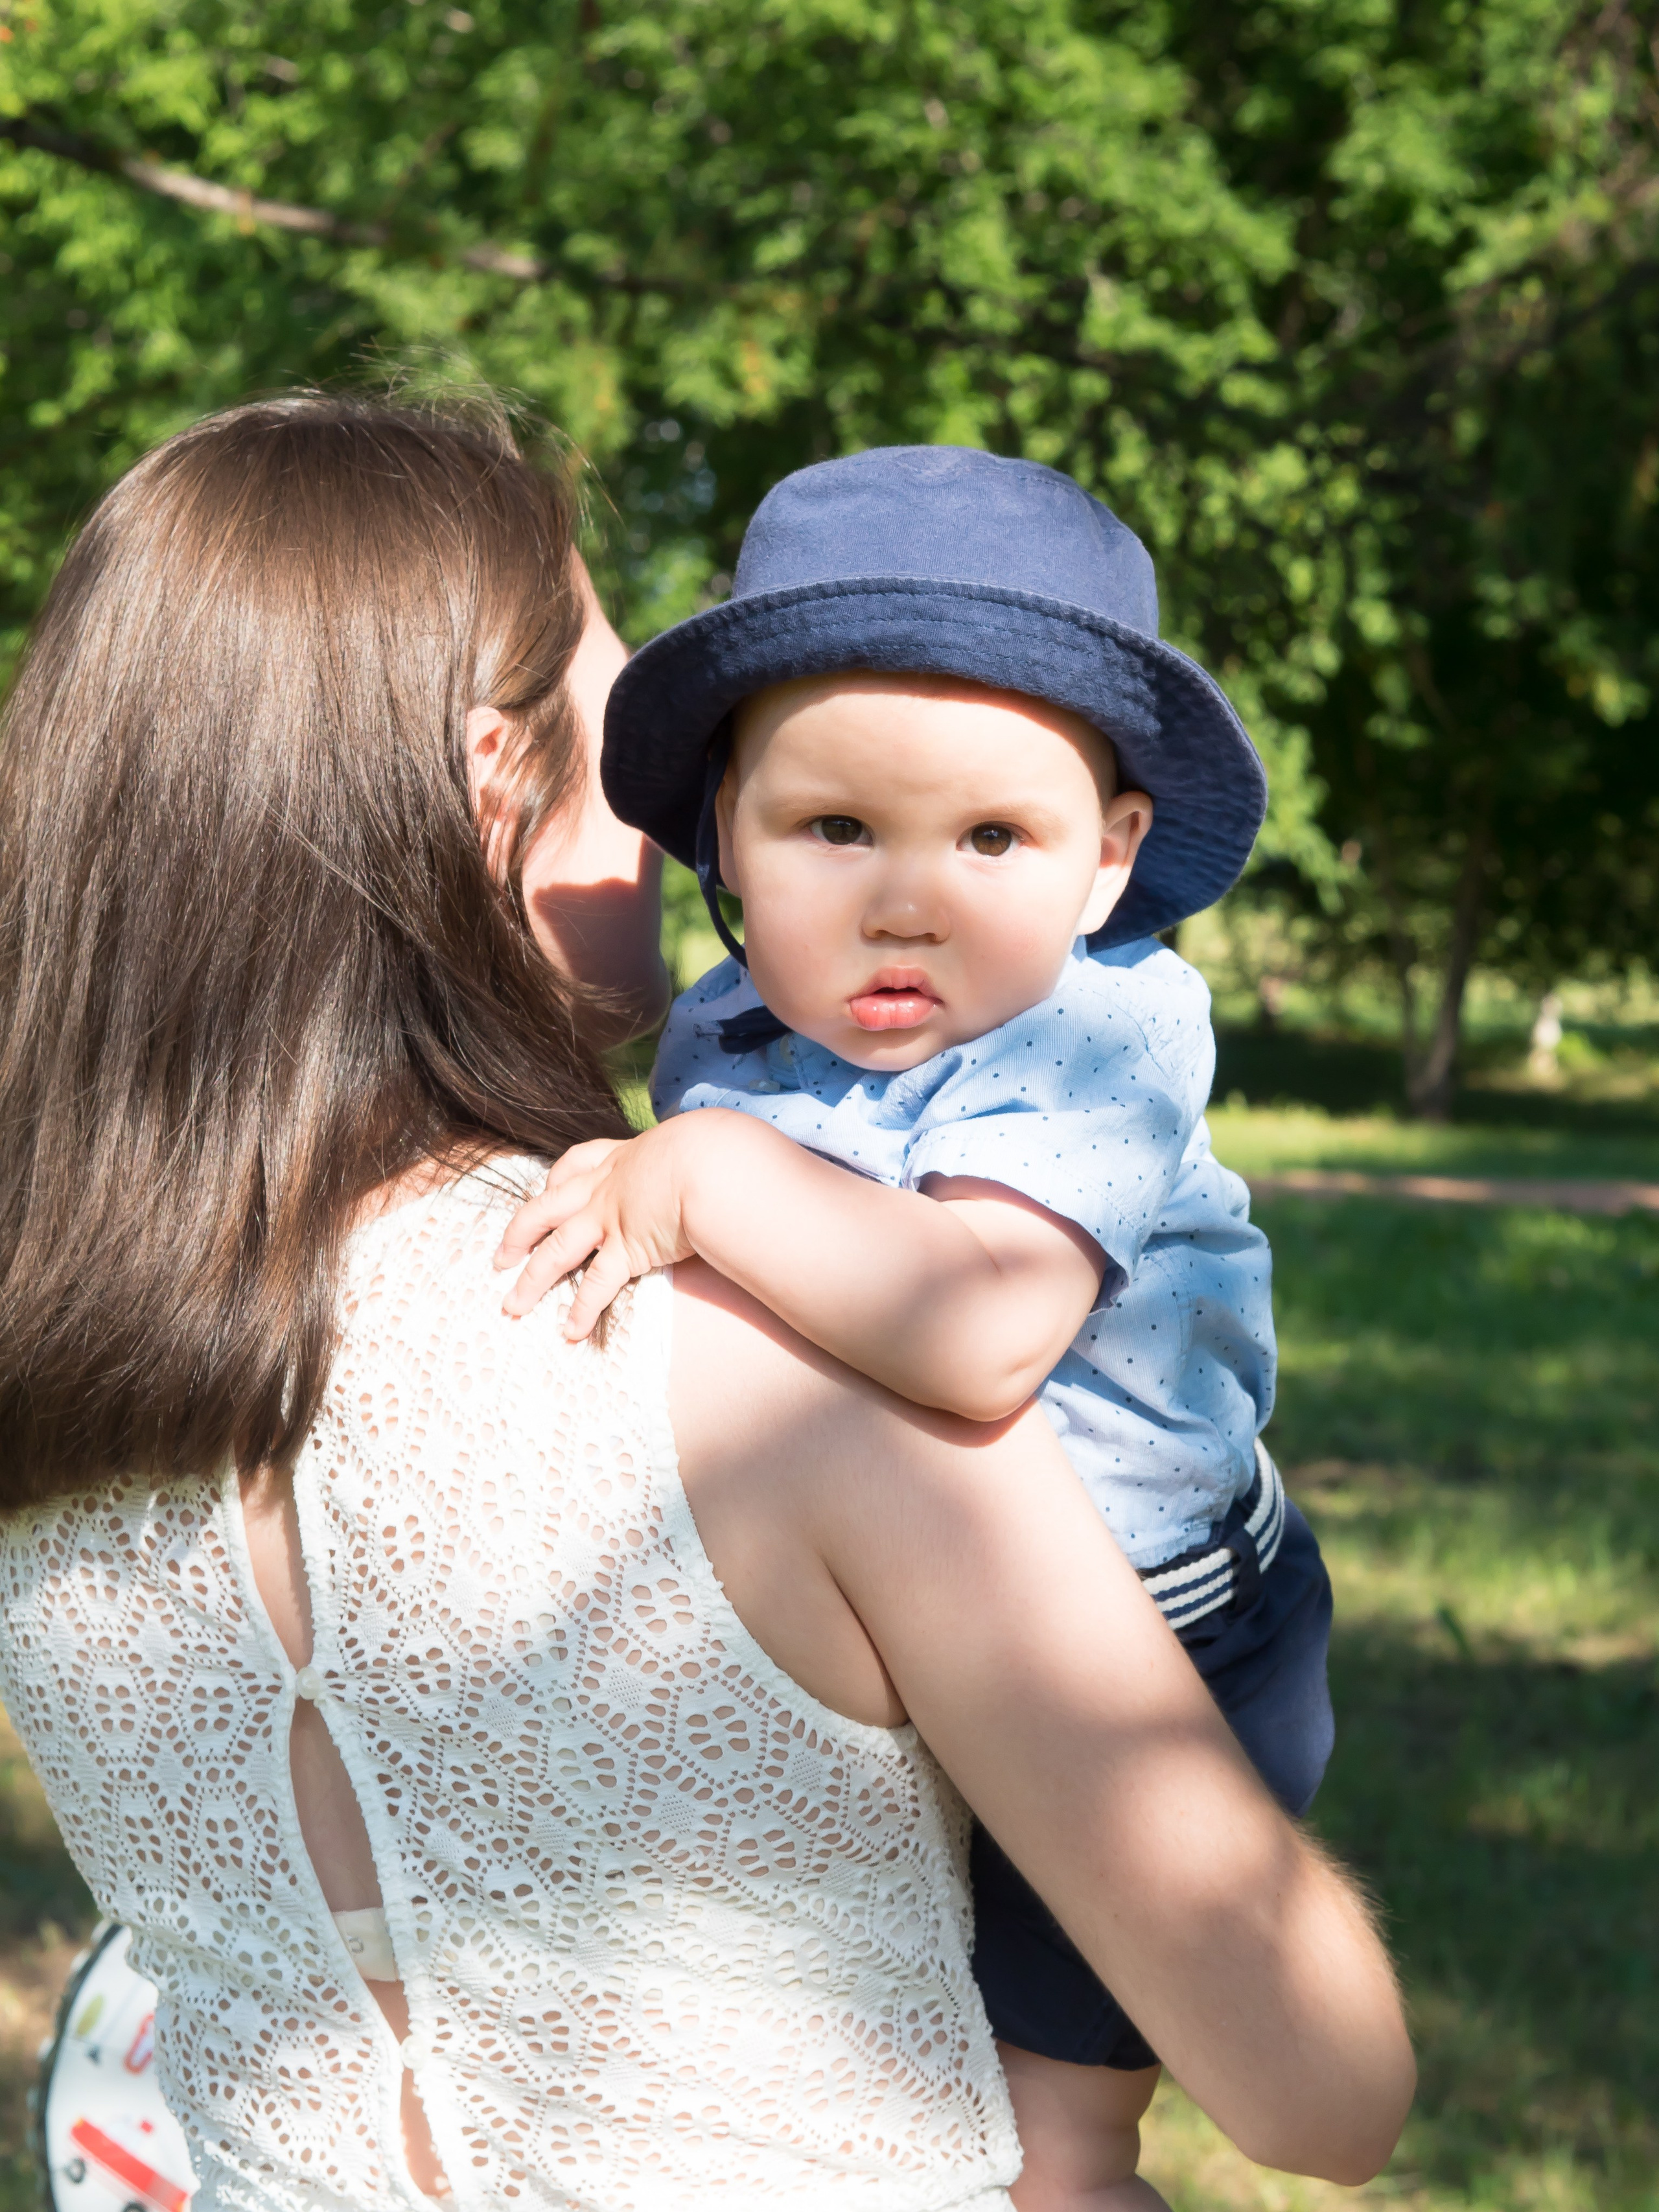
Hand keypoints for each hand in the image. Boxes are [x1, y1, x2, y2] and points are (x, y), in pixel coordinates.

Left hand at [493, 1125, 696, 1337]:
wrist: (712, 1163)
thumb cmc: (714, 1151)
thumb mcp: (690, 1145)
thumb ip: (684, 1158)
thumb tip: (703, 1163)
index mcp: (621, 1159)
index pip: (574, 1163)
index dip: (553, 1180)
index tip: (544, 1190)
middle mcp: (605, 1189)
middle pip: (545, 1210)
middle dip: (518, 1235)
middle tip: (500, 1259)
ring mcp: (610, 1219)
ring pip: (556, 1252)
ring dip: (531, 1281)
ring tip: (512, 1306)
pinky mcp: (627, 1249)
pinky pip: (596, 1284)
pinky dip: (581, 1310)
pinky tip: (570, 1332)